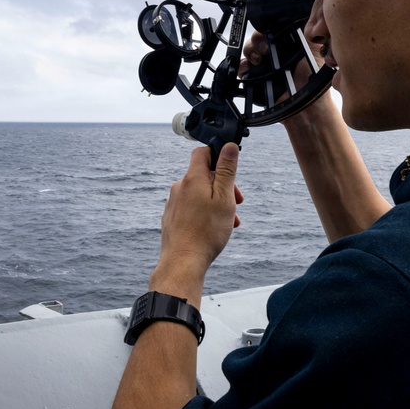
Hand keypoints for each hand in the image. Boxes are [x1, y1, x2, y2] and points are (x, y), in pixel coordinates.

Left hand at [153, 143, 243, 288]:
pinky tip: (214, 229)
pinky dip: (205, 213)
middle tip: (238, 202)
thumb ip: (226, 170)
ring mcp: (174, 203)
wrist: (183, 262)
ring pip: (199, 194)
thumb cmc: (206, 231)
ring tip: (230, 221)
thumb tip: (229, 146)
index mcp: (193, 178)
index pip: (203, 152)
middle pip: (204, 175)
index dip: (218, 155)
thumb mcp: (224, 198)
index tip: (231, 169)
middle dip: (223, 185)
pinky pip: (191, 208)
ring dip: (216, 202)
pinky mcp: (172, 218)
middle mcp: (180, 187)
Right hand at [238, 29, 325, 103]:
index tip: (271, 31)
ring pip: (249, 49)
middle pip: (258, 36)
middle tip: (265, 47)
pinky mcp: (256, 78)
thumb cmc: (314, 80)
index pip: (273, 27)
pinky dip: (243, 66)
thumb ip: (310, 31)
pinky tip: (250, 67)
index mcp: (288, 42)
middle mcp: (276, 52)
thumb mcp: (316, 49)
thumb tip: (307, 12)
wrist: (306, 108)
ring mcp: (265, 64)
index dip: (269, 26)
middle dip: (257, 38)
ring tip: (259, 58)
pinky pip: (243, 67)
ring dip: (250, 50)